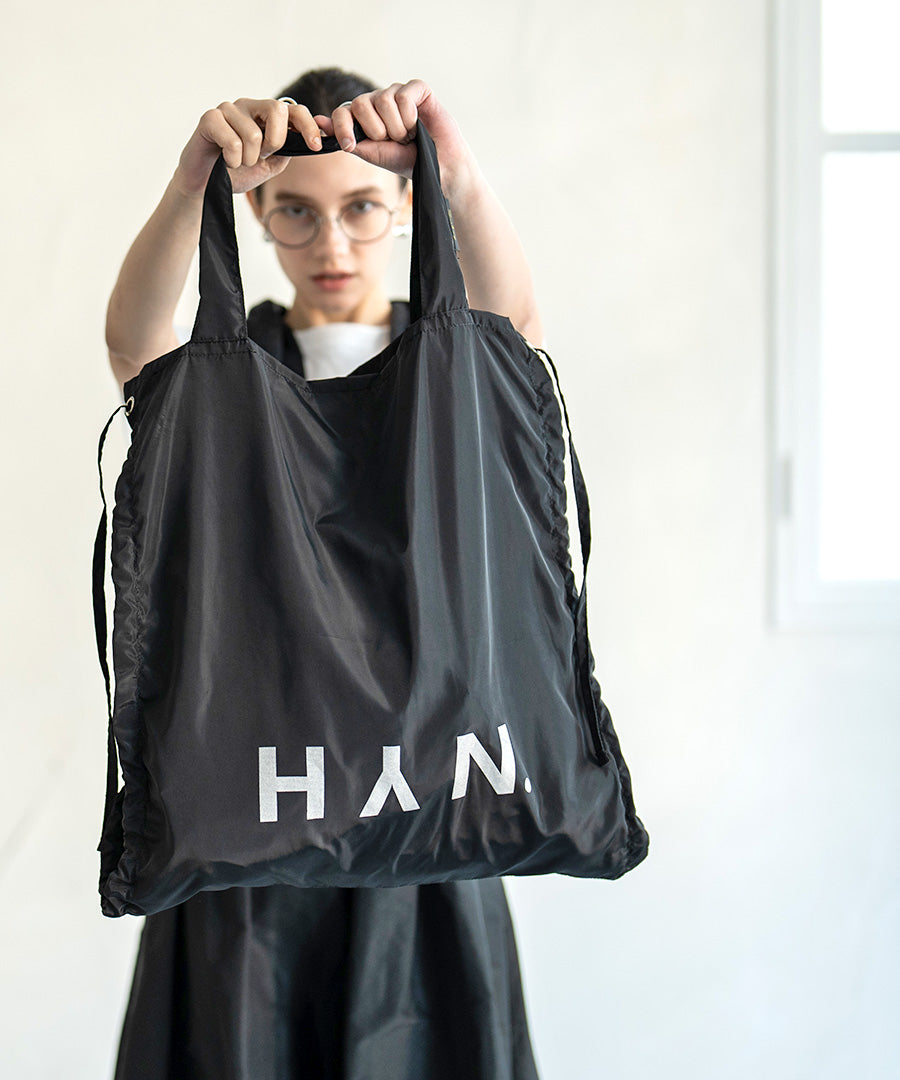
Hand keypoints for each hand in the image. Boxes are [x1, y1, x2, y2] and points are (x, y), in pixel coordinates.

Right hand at [173, 98, 324, 197]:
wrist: (208, 186)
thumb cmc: (237, 172)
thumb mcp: (270, 165)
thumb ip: (287, 151)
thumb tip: (306, 140)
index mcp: (265, 116)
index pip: (293, 109)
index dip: (308, 125)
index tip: (316, 146)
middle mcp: (248, 107)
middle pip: (277, 109)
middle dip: (275, 141)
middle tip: (261, 157)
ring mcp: (228, 110)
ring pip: (253, 133)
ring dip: (248, 159)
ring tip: (237, 161)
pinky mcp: (210, 118)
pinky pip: (232, 141)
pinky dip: (232, 159)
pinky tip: (225, 160)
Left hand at [315, 79, 476, 199]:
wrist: (438, 167)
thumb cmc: (407, 161)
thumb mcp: (373, 154)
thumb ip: (348, 138)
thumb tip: (317, 123)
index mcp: (364, 117)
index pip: (343, 111)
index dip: (343, 127)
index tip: (349, 146)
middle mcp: (378, 101)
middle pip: (360, 103)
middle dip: (377, 131)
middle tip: (393, 142)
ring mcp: (397, 92)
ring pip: (383, 100)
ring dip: (398, 128)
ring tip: (409, 135)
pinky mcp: (417, 89)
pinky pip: (403, 96)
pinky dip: (410, 116)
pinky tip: (419, 124)